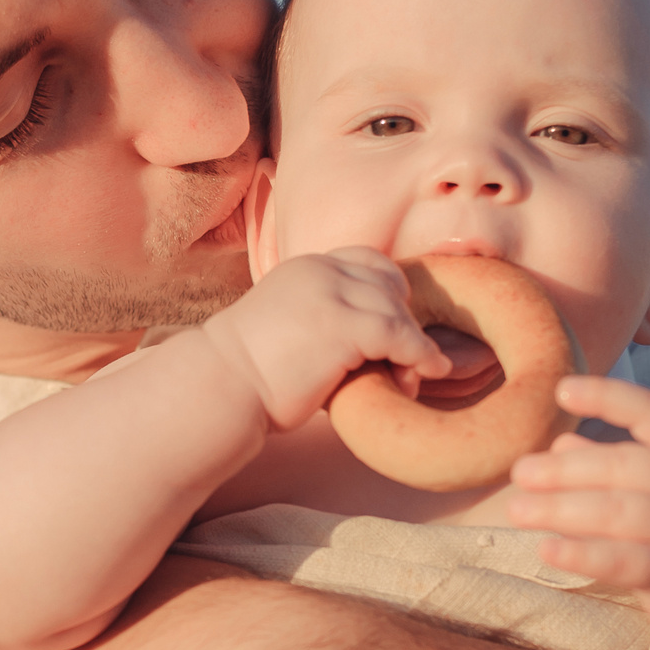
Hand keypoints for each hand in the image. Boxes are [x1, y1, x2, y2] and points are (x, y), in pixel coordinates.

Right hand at [198, 248, 452, 430]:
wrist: (219, 388)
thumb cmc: (247, 374)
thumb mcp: (287, 326)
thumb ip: (324, 319)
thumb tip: (367, 345)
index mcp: (305, 267)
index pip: (368, 261)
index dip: (390, 291)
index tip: (395, 324)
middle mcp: (320, 271)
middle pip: (389, 284)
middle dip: (403, 320)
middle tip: (404, 360)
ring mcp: (331, 294)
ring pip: (397, 311)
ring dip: (412, 345)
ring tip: (411, 378)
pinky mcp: (341, 326)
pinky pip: (399, 335)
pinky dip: (421, 354)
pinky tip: (430, 371)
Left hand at [506, 375, 649, 635]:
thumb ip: (616, 461)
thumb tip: (558, 445)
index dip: (608, 397)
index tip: (562, 390)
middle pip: (623, 467)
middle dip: (565, 469)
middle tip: (520, 472)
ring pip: (618, 513)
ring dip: (561, 509)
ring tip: (517, 509)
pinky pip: (625, 561)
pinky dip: (583, 554)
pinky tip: (547, 548)